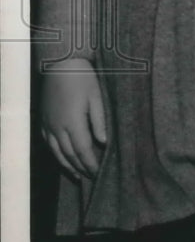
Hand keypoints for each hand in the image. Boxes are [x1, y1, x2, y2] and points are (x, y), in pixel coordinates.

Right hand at [40, 59, 105, 180]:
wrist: (60, 63)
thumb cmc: (82, 77)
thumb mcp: (96, 97)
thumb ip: (99, 121)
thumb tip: (103, 143)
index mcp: (73, 122)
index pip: (83, 150)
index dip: (91, 163)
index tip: (99, 173)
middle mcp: (58, 127)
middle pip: (69, 154)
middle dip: (81, 168)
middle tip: (91, 178)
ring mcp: (48, 124)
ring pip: (56, 152)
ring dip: (67, 165)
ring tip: (78, 175)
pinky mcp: (43, 120)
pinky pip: (47, 143)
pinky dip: (56, 155)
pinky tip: (62, 159)